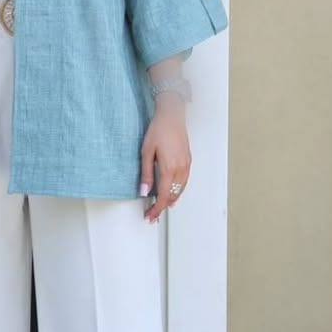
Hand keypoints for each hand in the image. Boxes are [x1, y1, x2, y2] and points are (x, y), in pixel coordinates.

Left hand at [139, 98, 191, 222]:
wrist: (172, 116)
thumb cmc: (158, 130)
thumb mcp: (146, 152)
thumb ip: (146, 174)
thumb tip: (143, 191)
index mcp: (169, 168)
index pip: (163, 196)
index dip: (156, 209)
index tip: (150, 215)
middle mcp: (180, 169)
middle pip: (173, 196)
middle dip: (163, 207)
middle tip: (152, 214)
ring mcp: (186, 165)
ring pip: (180, 190)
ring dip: (171, 200)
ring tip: (162, 207)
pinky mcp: (188, 161)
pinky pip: (184, 182)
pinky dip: (178, 191)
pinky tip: (173, 193)